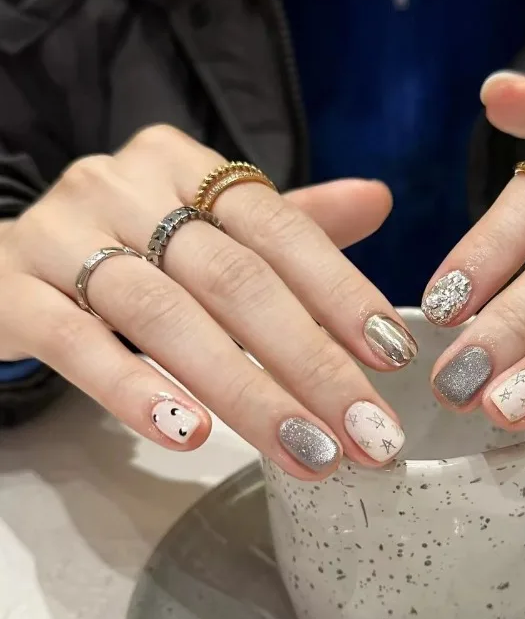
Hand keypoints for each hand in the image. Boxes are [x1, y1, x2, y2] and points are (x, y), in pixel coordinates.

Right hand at [0, 125, 415, 476]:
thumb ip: (292, 222)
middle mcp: (123, 187)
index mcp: (185, 166)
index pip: (279, 226)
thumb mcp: (210, 226)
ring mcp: (61, 236)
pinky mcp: (11, 291)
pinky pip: (77, 343)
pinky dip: (136, 391)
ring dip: (245, 393)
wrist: (10, 260)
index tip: (393, 356)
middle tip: (366, 433)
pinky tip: (190, 436)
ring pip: (165, 317)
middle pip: (233, 279)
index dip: (340, 291)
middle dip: (310, 363)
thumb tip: (379, 199)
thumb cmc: (132, 247)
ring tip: (305, 452)